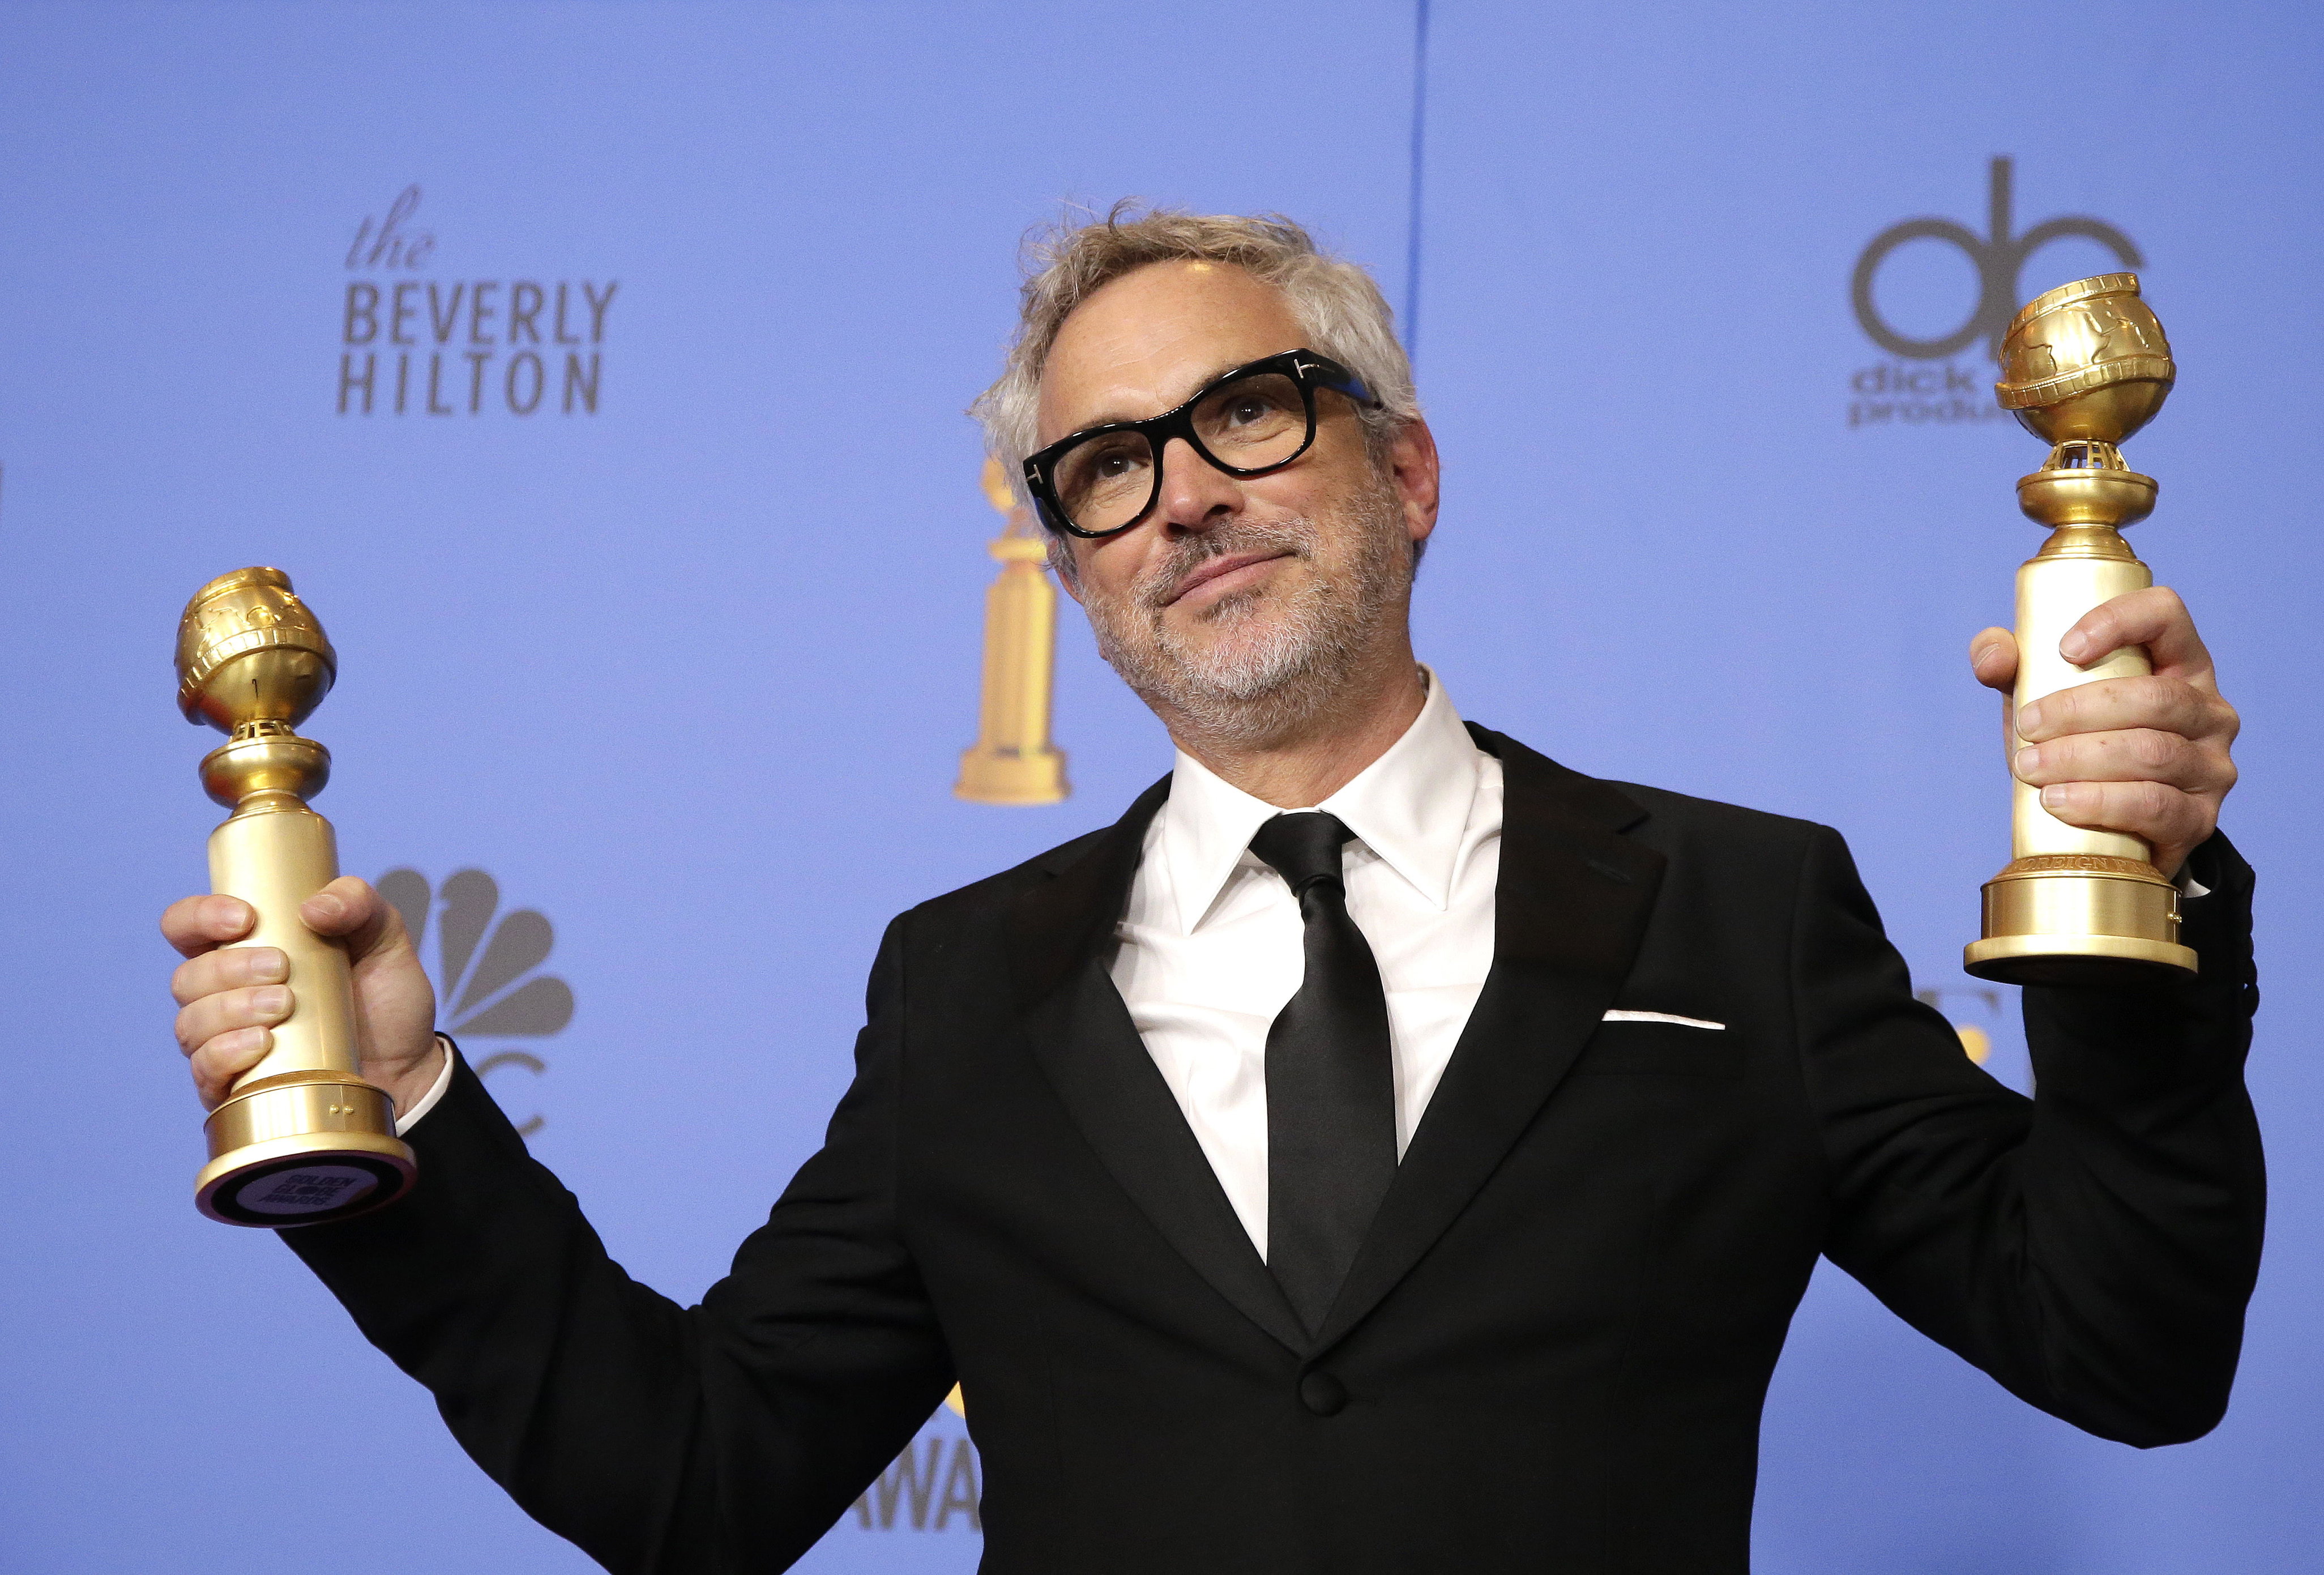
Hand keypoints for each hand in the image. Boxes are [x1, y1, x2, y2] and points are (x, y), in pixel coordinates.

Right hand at [163, 877, 442, 1115]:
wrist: (409, 1063)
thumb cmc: (385, 997)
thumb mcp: (383, 936)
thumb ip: (357, 903)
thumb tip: (312, 907)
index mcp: (245, 950)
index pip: (188, 927)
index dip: (199, 917)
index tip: (244, 919)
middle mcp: (225, 995)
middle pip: (187, 977)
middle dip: (228, 968)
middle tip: (282, 968)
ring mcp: (226, 1042)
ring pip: (190, 1023)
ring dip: (231, 1009)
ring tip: (285, 1005)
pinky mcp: (236, 1086)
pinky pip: (204, 1071)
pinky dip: (226, 1053)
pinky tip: (263, 1043)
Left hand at [1968, 586, 2238, 879]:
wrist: (2100, 829)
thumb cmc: (2075, 745)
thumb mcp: (2043, 699)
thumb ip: (2011, 668)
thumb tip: (1994, 656)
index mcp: (2180, 663)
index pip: (2165, 614)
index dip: (2118, 621)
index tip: (2064, 649)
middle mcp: (2210, 710)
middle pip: (2155, 696)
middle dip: (2079, 711)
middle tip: (2029, 728)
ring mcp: (2212, 766)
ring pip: (2153, 752)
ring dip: (2080, 759)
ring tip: (2030, 768)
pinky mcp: (2200, 819)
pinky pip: (2156, 806)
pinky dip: (2100, 802)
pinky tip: (2058, 802)